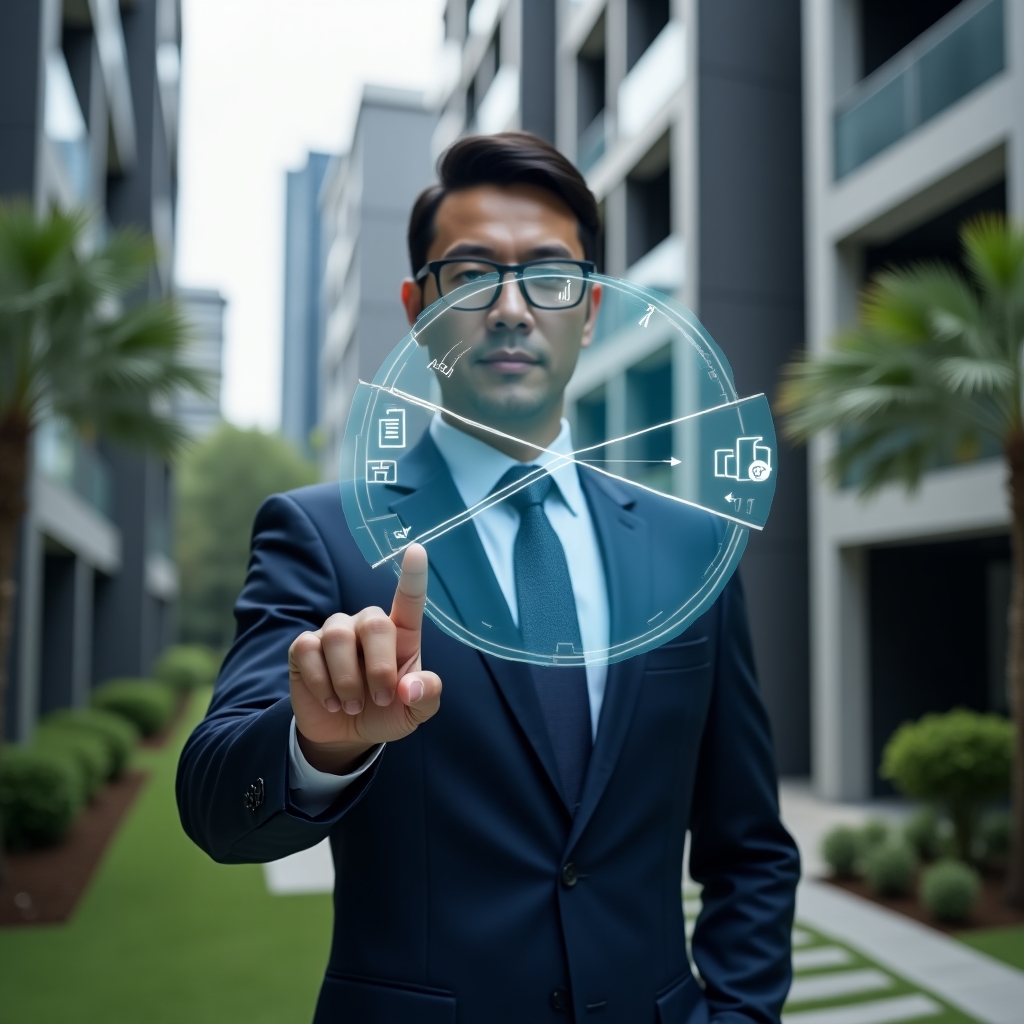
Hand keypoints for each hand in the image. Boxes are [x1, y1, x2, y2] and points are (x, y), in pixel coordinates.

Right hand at [288, 544, 440, 773]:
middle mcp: (367, 625)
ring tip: (353, 704)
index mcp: (400, 634)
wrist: (346, 734)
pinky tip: (331, 701)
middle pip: (374, 624)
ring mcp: (334, 632)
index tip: (417, 549)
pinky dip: (323, 685)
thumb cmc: (386, 712)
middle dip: (379, 668)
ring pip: (338, 638)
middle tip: (381, 698)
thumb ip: (425, 696)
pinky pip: (309, 652)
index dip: (412, 575)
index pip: (408, 599)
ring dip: (348, 680)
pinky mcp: (303, 647)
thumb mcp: (415, 711)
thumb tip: (410, 686)